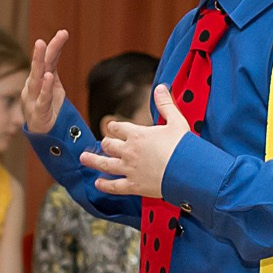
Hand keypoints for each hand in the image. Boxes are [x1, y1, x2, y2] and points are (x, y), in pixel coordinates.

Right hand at [23, 30, 69, 133]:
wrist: (43, 134)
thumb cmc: (47, 108)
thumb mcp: (53, 86)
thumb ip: (53, 69)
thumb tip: (56, 47)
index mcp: (39, 79)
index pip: (47, 60)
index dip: (55, 46)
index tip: (63, 32)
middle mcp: (34, 86)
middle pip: (40, 66)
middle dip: (42, 51)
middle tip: (43, 37)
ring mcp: (34, 99)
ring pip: (36, 79)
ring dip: (38, 62)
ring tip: (41, 47)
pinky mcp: (38, 113)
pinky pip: (42, 99)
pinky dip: (45, 88)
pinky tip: (49, 77)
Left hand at [84, 84, 189, 198]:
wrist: (188, 172)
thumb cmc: (184, 147)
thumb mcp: (177, 121)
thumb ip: (166, 104)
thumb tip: (160, 87)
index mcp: (138, 135)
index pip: (119, 128)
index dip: (114, 127)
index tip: (111, 127)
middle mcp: (129, 151)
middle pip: (109, 145)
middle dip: (105, 143)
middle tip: (102, 144)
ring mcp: (129, 169)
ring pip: (105, 164)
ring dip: (93, 161)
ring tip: (84, 158)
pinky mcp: (134, 185)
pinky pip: (114, 186)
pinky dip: (104, 185)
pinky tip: (98, 183)